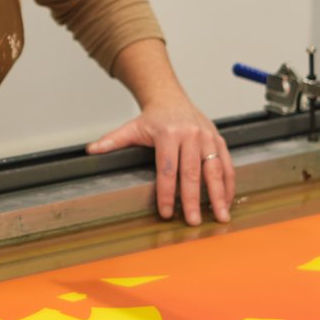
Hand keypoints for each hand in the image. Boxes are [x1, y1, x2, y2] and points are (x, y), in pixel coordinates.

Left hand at [87, 98, 233, 224]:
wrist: (170, 98)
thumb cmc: (152, 118)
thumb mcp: (131, 128)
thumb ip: (112, 141)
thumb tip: (91, 151)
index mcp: (168, 133)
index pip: (167, 169)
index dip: (167, 193)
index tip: (167, 213)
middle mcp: (190, 134)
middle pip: (192, 172)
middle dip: (194, 199)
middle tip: (194, 222)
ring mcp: (207, 137)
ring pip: (215, 169)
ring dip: (219, 195)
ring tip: (220, 217)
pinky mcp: (218, 140)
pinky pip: (227, 164)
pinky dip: (228, 184)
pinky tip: (227, 201)